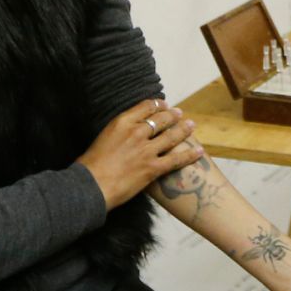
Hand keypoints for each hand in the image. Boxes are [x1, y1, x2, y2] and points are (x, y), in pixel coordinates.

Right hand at [78, 97, 201, 212]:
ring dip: (184, 129)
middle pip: (161, 119)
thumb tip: (127, 131)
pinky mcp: (153, 167)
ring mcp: (146, 150)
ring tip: (191, 125)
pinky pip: (176, 159)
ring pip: (171, 136)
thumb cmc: (90, 165)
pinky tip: (200, 151)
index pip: (145, 107)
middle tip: (179, 113)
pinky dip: (190, 155)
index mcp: (122, 122)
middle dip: (172, 115)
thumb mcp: (103, 137)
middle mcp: (137, 132)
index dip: (158, 105)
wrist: (91, 185)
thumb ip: (119, 131)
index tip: (163, 105)